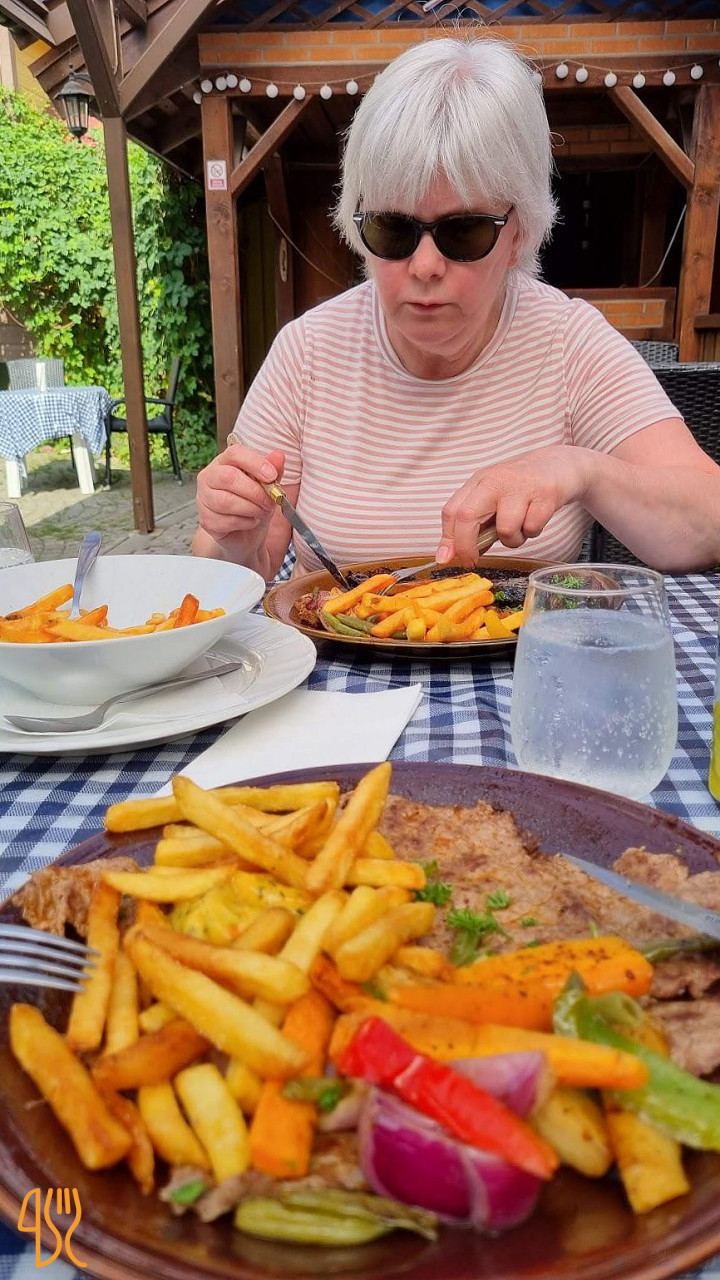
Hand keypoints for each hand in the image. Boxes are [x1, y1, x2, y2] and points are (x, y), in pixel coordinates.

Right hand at [196, 445, 284, 544]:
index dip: (255, 463)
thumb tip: (278, 456)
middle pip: (229, 477)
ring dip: (252, 508)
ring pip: (227, 501)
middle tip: (270, 501)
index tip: (272, 475)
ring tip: (261, 512)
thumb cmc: (253, 504)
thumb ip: (273, 470)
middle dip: (255, 491)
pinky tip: (251, 521)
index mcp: (224, 462)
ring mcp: (204, 499)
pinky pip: (227, 521)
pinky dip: (246, 522)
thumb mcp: (268, 486)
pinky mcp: (207, 521)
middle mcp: (209, 477)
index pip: (235, 453)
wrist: (244, 534)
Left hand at [437, 445, 591, 565]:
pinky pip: (532, 528)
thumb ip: (476, 524)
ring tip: (521, 528)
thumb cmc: (523, 487)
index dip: (448, 539)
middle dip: (466, 546)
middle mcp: (496, 481)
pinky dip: (533, 531)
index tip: (448, 558)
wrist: (562, 465)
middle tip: (473, 560)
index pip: (452, 511)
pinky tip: (536, 518)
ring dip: (512, 540)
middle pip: (467, 516)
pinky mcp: (545, 494)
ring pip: (505, 529)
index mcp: (479, 482)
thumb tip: (454, 554)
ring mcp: (521, 486)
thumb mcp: (494, 499)